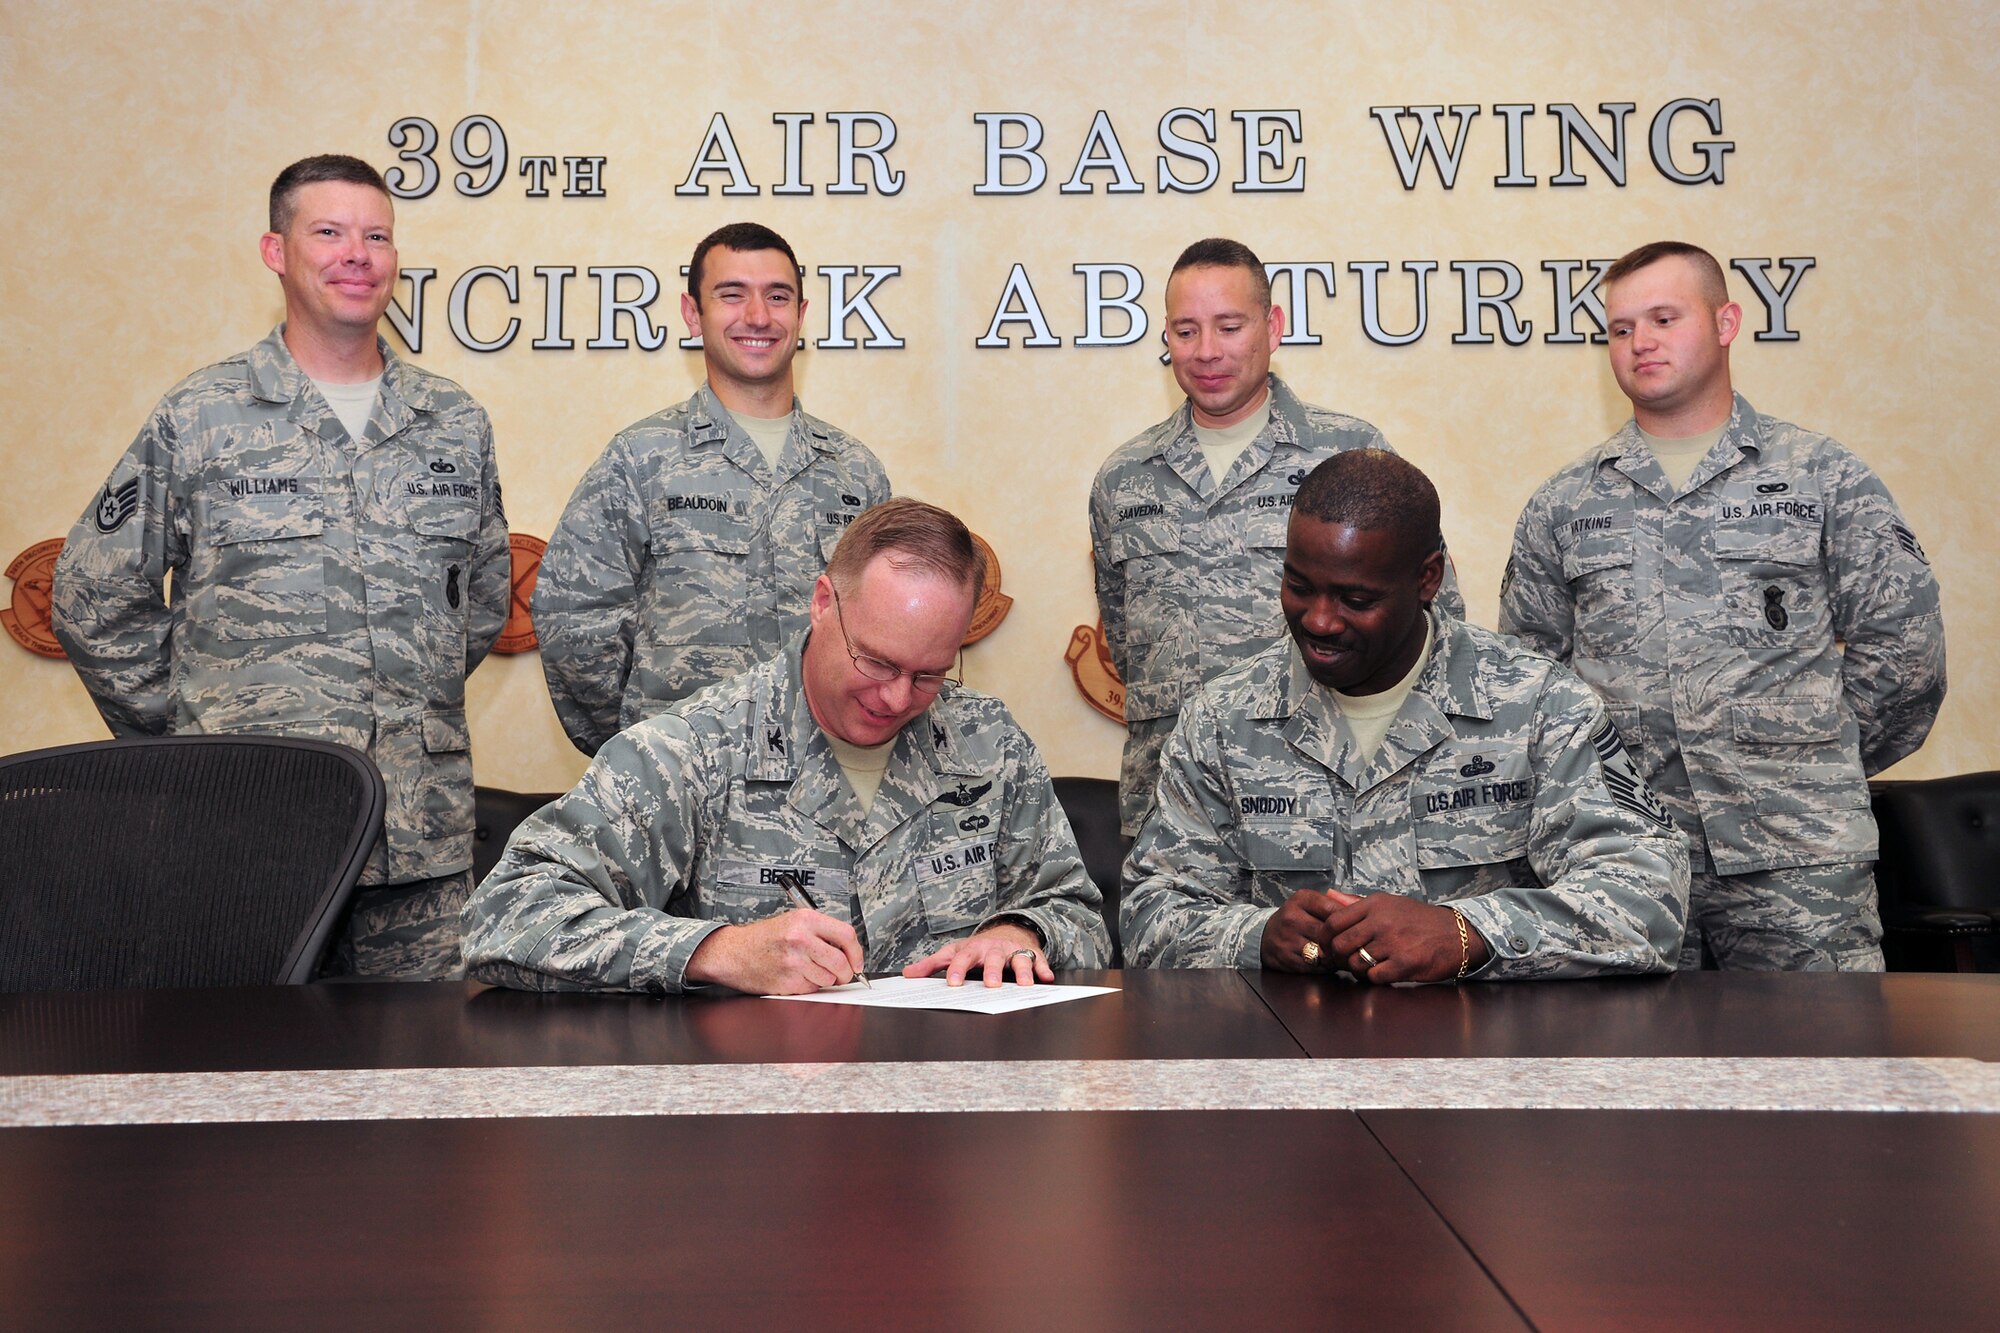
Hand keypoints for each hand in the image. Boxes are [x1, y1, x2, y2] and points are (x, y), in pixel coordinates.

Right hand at [684, 910, 865, 993]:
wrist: (733, 952)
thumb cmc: (764, 938)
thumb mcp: (794, 922)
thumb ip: (822, 932)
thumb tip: (850, 952)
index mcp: (806, 920)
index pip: (847, 935)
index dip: (857, 952)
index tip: (858, 962)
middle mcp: (800, 939)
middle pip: (841, 962)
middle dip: (846, 973)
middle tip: (842, 974)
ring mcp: (794, 961)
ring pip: (828, 978)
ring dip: (825, 980)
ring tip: (809, 970)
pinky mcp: (787, 981)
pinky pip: (812, 989)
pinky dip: (809, 986)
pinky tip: (796, 976)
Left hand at [903, 923, 1051, 987]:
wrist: (1007, 931)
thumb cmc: (978, 947)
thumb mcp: (954, 952)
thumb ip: (932, 965)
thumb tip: (908, 974)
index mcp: (974, 949)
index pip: (964, 959)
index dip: (958, 970)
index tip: (954, 983)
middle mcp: (994, 949)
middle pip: (994, 959)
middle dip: (993, 970)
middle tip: (991, 984)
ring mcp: (1014, 951)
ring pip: (1019, 959)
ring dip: (1022, 971)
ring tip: (1024, 984)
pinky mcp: (1032, 954)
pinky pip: (1039, 961)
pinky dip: (1043, 968)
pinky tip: (1046, 978)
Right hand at [1259, 890, 1360, 971]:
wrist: (1265, 935)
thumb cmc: (1297, 918)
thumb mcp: (1312, 903)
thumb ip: (1337, 902)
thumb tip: (1363, 904)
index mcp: (1302, 899)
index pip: (1334, 910)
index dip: (1349, 922)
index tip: (1356, 928)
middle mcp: (1292, 917)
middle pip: (1330, 933)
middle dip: (1343, 941)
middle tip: (1354, 945)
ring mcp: (1288, 939)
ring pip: (1324, 951)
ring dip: (1336, 956)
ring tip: (1342, 954)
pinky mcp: (1287, 958)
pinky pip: (1315, 965)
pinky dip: (1326, 966)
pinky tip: (1328, 961)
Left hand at [1323, 894, 1489, 983]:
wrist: (1457, 934)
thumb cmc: (1420, 920)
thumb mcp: (1389, 903)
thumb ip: (1356, 903)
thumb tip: (1329, 896)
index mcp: (1375, 905)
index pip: (1333, 921)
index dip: (1325, 937)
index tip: (1328, 945)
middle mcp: (1381, 921)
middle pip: (1339, 944)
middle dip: (1339, 956)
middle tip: (1347, 960)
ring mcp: (1393, 942)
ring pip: (1355, 963)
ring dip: (1358, 969)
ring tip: (1368, 966)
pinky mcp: (1405, 963)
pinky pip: (1374, 976)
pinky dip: (1375, 978)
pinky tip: (1383, 972)